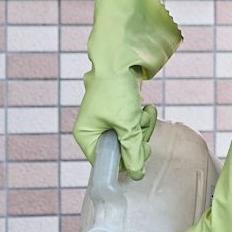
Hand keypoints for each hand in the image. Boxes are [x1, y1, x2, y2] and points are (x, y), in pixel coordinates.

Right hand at [72, 0, 181, 178]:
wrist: (120, 58)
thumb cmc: (116, 90)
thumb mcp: (127, 125)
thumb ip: (133, 151)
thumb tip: (137, 174)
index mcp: (86, 136)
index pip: (106, 163)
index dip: (125, 161)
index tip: (141, 152)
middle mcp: (93, 130)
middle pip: (120, 151)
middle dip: (137, 141)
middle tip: (142, 130)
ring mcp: (105, 120)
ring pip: (129, 138)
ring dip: (142, 127)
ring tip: (144, 112)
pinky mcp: (117, 112)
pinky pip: (132, 125)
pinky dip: (141, 118)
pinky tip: (145, 107)